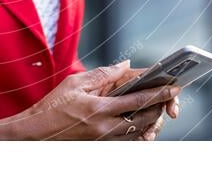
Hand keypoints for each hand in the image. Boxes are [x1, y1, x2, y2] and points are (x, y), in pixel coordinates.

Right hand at [0, 60, 180, 139]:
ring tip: (159, 107)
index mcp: (100, 109)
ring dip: (153, 119)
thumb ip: (104, 74)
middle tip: (170, 96)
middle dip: (161, 107)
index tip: (174, 86)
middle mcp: (106, 127)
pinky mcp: (102, 145)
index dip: (160, 93)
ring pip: (140, 132)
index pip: (139, 100)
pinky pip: (129, 141)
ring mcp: (105, 139)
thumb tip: (126, 65)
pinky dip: (140, 131)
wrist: (37, 132)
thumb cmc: (53, 105)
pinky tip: (144, 123)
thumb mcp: (76, 83)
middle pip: (145, 118)